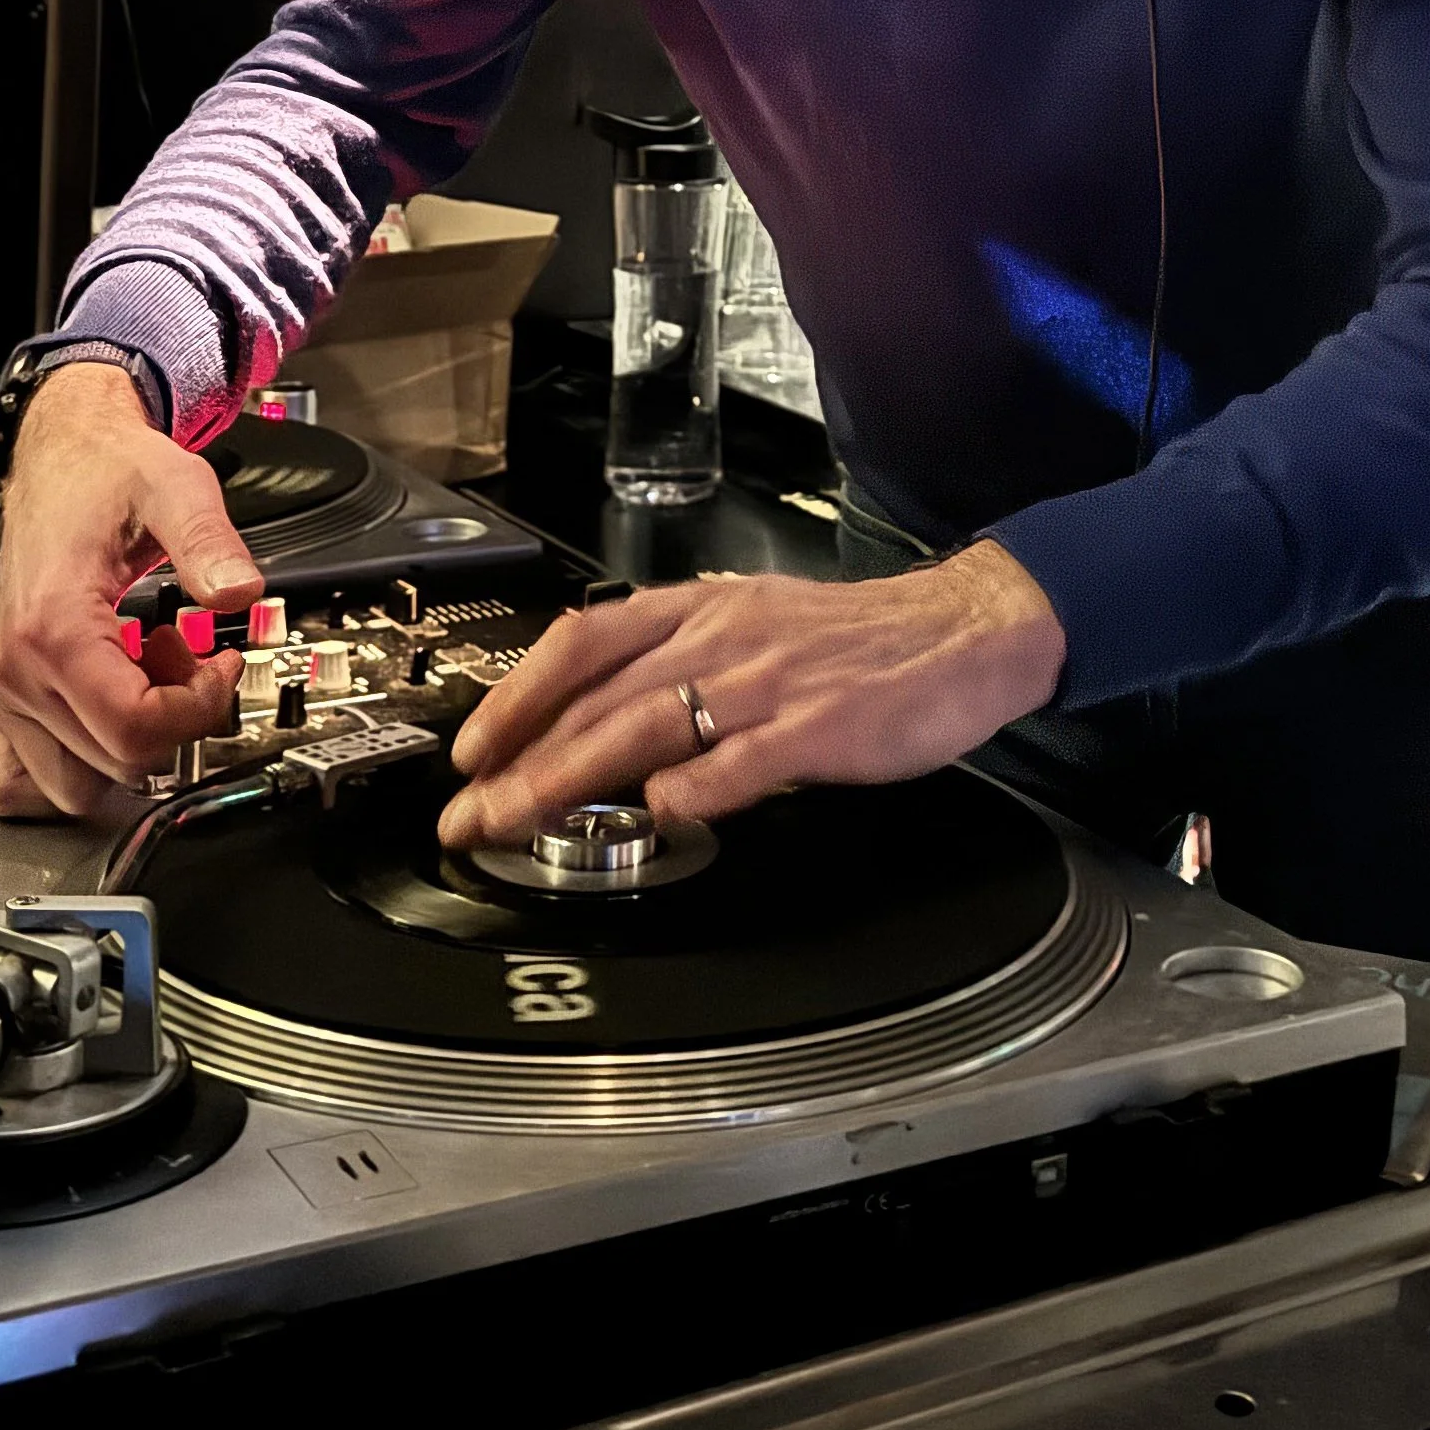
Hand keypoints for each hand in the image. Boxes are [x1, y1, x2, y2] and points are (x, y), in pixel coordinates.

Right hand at [0, 361, 252, 819]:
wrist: (61, 457)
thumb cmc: (107, 472)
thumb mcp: (175, 486)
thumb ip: (209, 541)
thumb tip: (241, 592)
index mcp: (52, 628)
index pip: (134, 730)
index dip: (197, 708)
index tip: (220, 664)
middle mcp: (17, 672)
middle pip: (115, 764)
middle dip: (173, 721)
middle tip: (189, 658)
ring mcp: (5, 691)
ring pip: (74, 784)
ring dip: (125, 746)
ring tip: (145, 676)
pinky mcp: (6, 697)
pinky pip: (25, 776)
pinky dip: (77, 760)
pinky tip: (107, 705)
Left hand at [437, 541, 1064, 849]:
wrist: (961, 630)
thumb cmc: (854, 639)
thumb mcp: (750, 624)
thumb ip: (677, 663)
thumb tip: (600, 719)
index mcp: (700, 609)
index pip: (582, 643)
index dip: (517, 695)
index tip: (471, 749)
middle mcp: (721, 637)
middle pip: (596, 699)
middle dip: (520, 760)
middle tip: (468, 814)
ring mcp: (768, 681)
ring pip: (645, 726)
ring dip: (571, 779)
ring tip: (520, 820)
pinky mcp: (820, 725)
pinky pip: (745, 758)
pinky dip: (695, 786)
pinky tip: (658, 811)